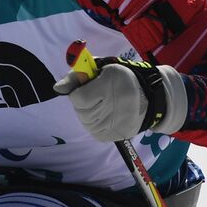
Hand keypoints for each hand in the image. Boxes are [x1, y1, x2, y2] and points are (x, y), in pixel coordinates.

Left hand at [53, 57, 185, 141]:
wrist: (148, 98)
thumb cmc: (120, 79)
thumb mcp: (101, 69)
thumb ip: (77, 76)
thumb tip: (57, 88)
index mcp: (108, 89)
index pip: (78, 98)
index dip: (80, 92)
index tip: (89, 87)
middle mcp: (111, 109)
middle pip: (81, 111)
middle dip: (84, 102)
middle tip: (98, 96)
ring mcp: (113, 126)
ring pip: (86, 122)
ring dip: (89, 113)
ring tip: (103, 105)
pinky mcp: (113, 137)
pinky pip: (94, 131)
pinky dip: (96, 123)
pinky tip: (106, 115)